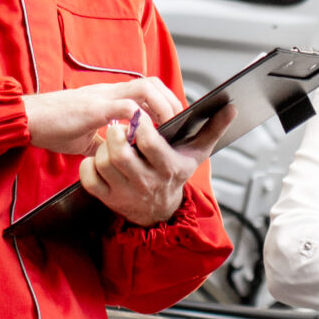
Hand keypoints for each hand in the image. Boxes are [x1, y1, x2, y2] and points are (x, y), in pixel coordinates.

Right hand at [23, 77, 181, 154]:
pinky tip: (145, 134)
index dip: (162, 99)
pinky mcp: (94, 109)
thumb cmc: (51, 126)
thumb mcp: (83, 136)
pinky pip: (126, 107)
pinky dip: (140, 119)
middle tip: (178, 121)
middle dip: (169, 100)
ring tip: (167, 126)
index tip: (173, 118)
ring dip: (161, 106)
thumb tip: (114, 155)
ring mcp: (102, 97)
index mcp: (107, 96)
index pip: (143, 87)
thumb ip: (101, 141)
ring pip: (144, 89)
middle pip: (150, 82)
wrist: (26, 120)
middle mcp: (108, 91)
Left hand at [80, 104, 232, 226]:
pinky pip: (89, 180)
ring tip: (111, 141)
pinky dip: (88, 166)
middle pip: (121, 155)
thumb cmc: (176, 173)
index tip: (139, 116)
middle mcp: (146, 182)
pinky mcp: (108, 199)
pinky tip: (98, 158)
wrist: (161, 210)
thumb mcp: (197, 153)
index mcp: (168, 167)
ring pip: (104, 164)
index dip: (141, 127)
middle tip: (119, 126)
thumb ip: (213, 129)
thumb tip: (230, 107)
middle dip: (117, 135)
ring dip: (103, 148)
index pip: (150, 144)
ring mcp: (125, 192)